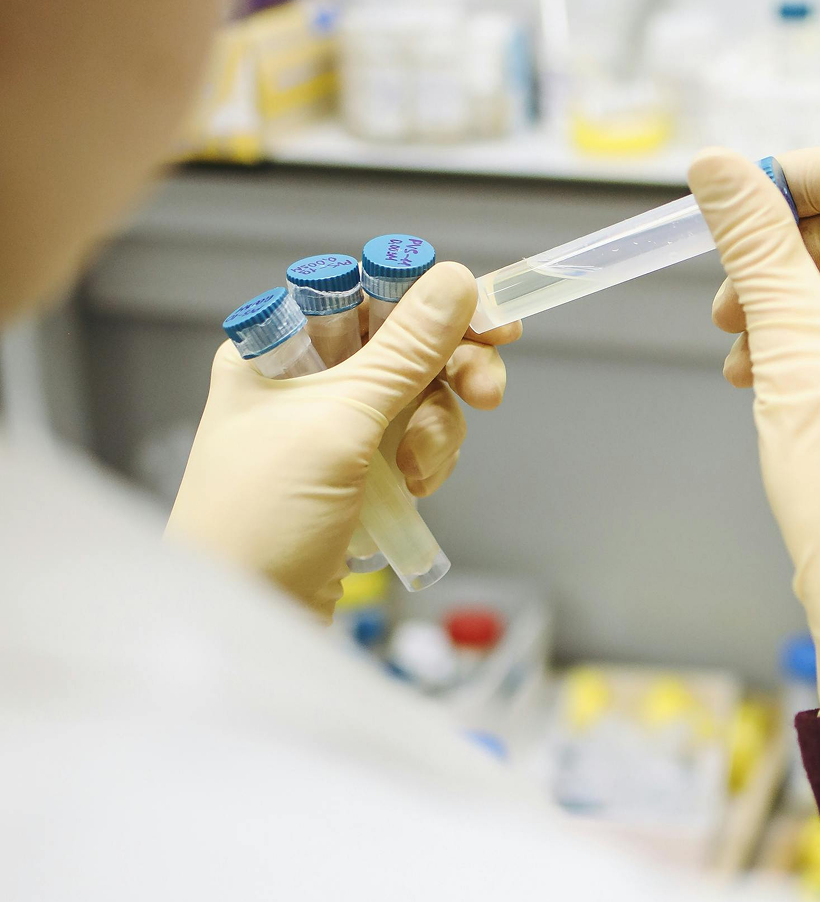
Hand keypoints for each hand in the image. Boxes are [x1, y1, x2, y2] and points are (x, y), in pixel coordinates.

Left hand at [167, 263, 520, 614]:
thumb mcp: (340, 423)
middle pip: (405, 345)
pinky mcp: (358, 472)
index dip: (430, 302)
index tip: (490, 319)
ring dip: (439, 429)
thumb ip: (404, 351)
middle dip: (450, 370)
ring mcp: (333, 428)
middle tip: (488, 393)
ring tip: (421, 472)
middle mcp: (305, 380)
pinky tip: (415, 490)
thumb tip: (457, 279)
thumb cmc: (264, 517)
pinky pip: (417, 441)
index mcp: (277, 348)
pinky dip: (429, 460)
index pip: (367, 295)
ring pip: (421, 396)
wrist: (247, 622)